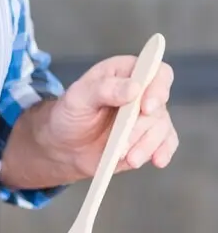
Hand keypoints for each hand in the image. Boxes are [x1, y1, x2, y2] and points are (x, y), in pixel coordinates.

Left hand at [40, 55, 177, 177]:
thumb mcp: (77, 98)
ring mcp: (148, 115)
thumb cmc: (69, 115)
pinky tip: (157, 161)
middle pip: (159, 105)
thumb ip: (103, 89)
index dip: (157, 88)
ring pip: (162, 127)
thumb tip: (135, 88)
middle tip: (123, 143)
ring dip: (147, 145)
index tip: (145, 109)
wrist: (65, 147)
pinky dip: (163, 152)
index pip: (156, 72)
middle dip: (141, 127)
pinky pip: (167, 142)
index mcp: (124, 72)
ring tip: (128, 158)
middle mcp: (142, 91)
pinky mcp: (150, 137)